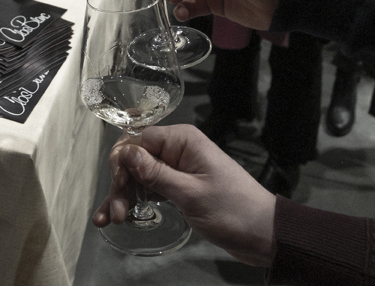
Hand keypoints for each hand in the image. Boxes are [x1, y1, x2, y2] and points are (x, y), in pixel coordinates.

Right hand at [93, 126, 276, 267]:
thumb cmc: (233, 210)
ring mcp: (177, 169)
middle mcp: (177, 149)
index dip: (123, 160)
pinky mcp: (178, 187)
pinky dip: (135, 200)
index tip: (117, 185)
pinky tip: (119, 215)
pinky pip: (149, 188)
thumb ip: (156, 173)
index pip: (139, 139)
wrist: (263, 234)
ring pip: (138, 175)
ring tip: (112, 219)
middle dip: (121, 184)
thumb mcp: (191, 193)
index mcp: (182, 140)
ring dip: (124, 195)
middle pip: (135, 159)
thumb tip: (125, 153)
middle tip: (115, 213)